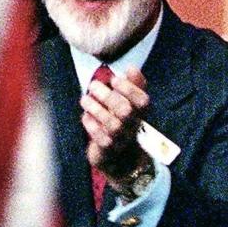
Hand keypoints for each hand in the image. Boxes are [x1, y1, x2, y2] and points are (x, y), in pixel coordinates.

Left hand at [81, 65, 150, 183]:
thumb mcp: (131, 104)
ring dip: (96, 108)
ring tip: (85, 99)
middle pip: (125, 111)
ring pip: (111, 124)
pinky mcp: (107, 149)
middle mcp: (134, 126)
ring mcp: (121, 139)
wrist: (122, 158)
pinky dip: (91, 124)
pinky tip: (86, 117)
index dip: (129, 89)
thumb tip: (132, 68)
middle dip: (108, 96)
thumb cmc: (124, 124)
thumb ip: (134, 86)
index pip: (142, 101)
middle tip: (93, 86)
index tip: (114, 80)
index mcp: (142, 114)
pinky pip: (99, 137)